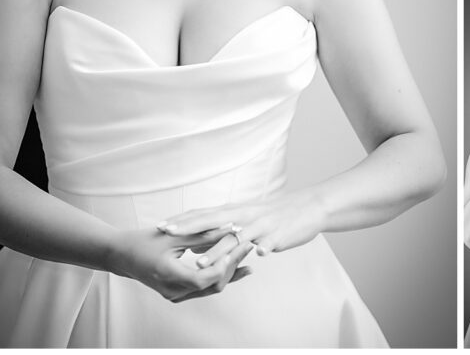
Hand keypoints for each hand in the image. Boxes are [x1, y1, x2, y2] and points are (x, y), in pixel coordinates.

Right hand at [107, 226, 253, 302]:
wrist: (123, 256)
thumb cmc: (145, 241)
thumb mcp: (174, 235)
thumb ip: (203, 233)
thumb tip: (231, 226)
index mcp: (170, 276)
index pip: (206, 277)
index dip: (226, 262)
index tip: (240, 244)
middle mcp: (173, 291)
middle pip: (212, 284)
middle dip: (233, 264)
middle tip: (249, 244)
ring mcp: (175, 295)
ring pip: (210, 288)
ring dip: (229, 271)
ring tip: (247, 254)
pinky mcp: (178, 293)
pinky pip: (204, 288)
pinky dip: (219, 275)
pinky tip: (235, 265)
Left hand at [156, 191, 321, 262]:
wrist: (309, 207)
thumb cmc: (277, 215)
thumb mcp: (247, 218)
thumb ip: (225, 227)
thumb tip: (201, 239)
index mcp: (236, 212)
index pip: (204, 214)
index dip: (183, 220)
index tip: (160, 226)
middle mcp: (245, 216)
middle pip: (212, 221)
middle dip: (189, 228)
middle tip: (167, 233)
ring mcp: (261, 226)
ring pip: (237, 238)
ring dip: (218, 250)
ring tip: (199, 262)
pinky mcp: (277, 235)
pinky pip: (270, 242)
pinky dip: (264, 247)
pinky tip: (260, 254)